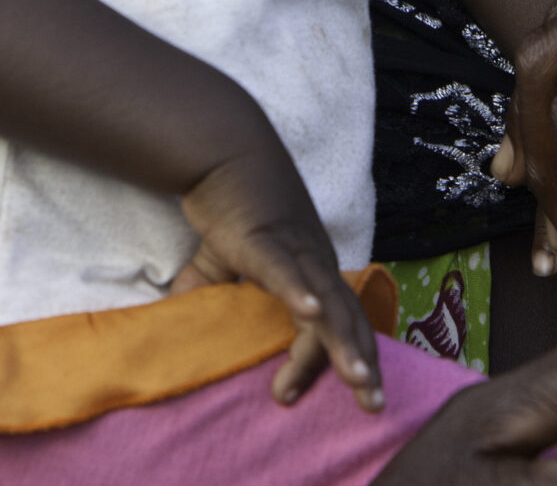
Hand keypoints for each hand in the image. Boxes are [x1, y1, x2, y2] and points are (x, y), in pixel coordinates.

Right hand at [173, 143, 384, 409]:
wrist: (226, 151)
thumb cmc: (232, 209)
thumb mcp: (222, 266)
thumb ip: (211, 300)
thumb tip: (184, 333)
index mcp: (312, 273)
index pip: (333, 325)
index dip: (325, 361)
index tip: (290, 396)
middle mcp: (315, 264)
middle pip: (347, 320)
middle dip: (362, 363)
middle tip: (372, 406)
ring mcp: (295, 250)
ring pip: (328, 302)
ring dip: (343, 342)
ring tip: (357, 378)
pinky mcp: (266, 237)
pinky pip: (286, 269)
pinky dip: (299, 293)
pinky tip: (312, 316)